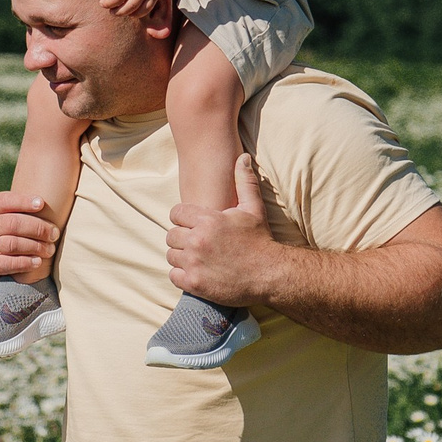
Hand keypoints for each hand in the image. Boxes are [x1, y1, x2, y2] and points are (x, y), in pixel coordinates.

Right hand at [0, 191, 58, 287]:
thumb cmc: (11, 235)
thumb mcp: (11, 218)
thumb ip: (23, 209)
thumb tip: (53, 193)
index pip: (4, 201)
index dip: (23, 201)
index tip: (42, 204)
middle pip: (12, 223)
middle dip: (38, 228)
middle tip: (54, 234)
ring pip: (12, 244)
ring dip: (35, 246)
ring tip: (50, 250)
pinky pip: (8, 263)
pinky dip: (26, 262)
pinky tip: (38, 261)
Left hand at [166, 154, 279, 306]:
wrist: (270, 275)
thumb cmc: (260, 241)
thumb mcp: (254, 209)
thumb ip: (244, 181)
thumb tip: (243, 157)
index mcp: (208, 220)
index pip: (176, 213)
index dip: (184, 219)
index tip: (194, 225)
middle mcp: (197, 240)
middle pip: (171, 235)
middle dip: (183, 238)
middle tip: (198, 243)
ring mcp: (194, 263)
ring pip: (171, 255)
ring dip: (181, 256)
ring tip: (198, 258)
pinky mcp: (194, 283)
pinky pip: (173, 275)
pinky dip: (182, 275)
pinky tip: (197, 272)